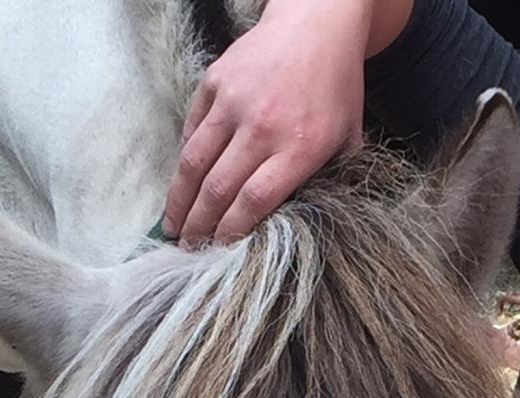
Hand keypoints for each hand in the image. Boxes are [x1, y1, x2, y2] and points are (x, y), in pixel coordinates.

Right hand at [164, 0, 370, 246]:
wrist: (317, 21)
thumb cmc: (336, 87)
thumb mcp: (347, 138)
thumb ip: (329, 180)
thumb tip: (303, 221)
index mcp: (299, 147)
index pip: (254, 201)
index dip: (230, 232)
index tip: (219, 252)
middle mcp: (263, 126)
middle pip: (219, 189)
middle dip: (199, 226)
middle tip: (188, 250)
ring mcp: (234, 102)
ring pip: (195, 162)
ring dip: (180, 201)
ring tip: (172, 226)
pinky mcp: (215, 82)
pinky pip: (193, 130)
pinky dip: (185, 161)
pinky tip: (181, 186)